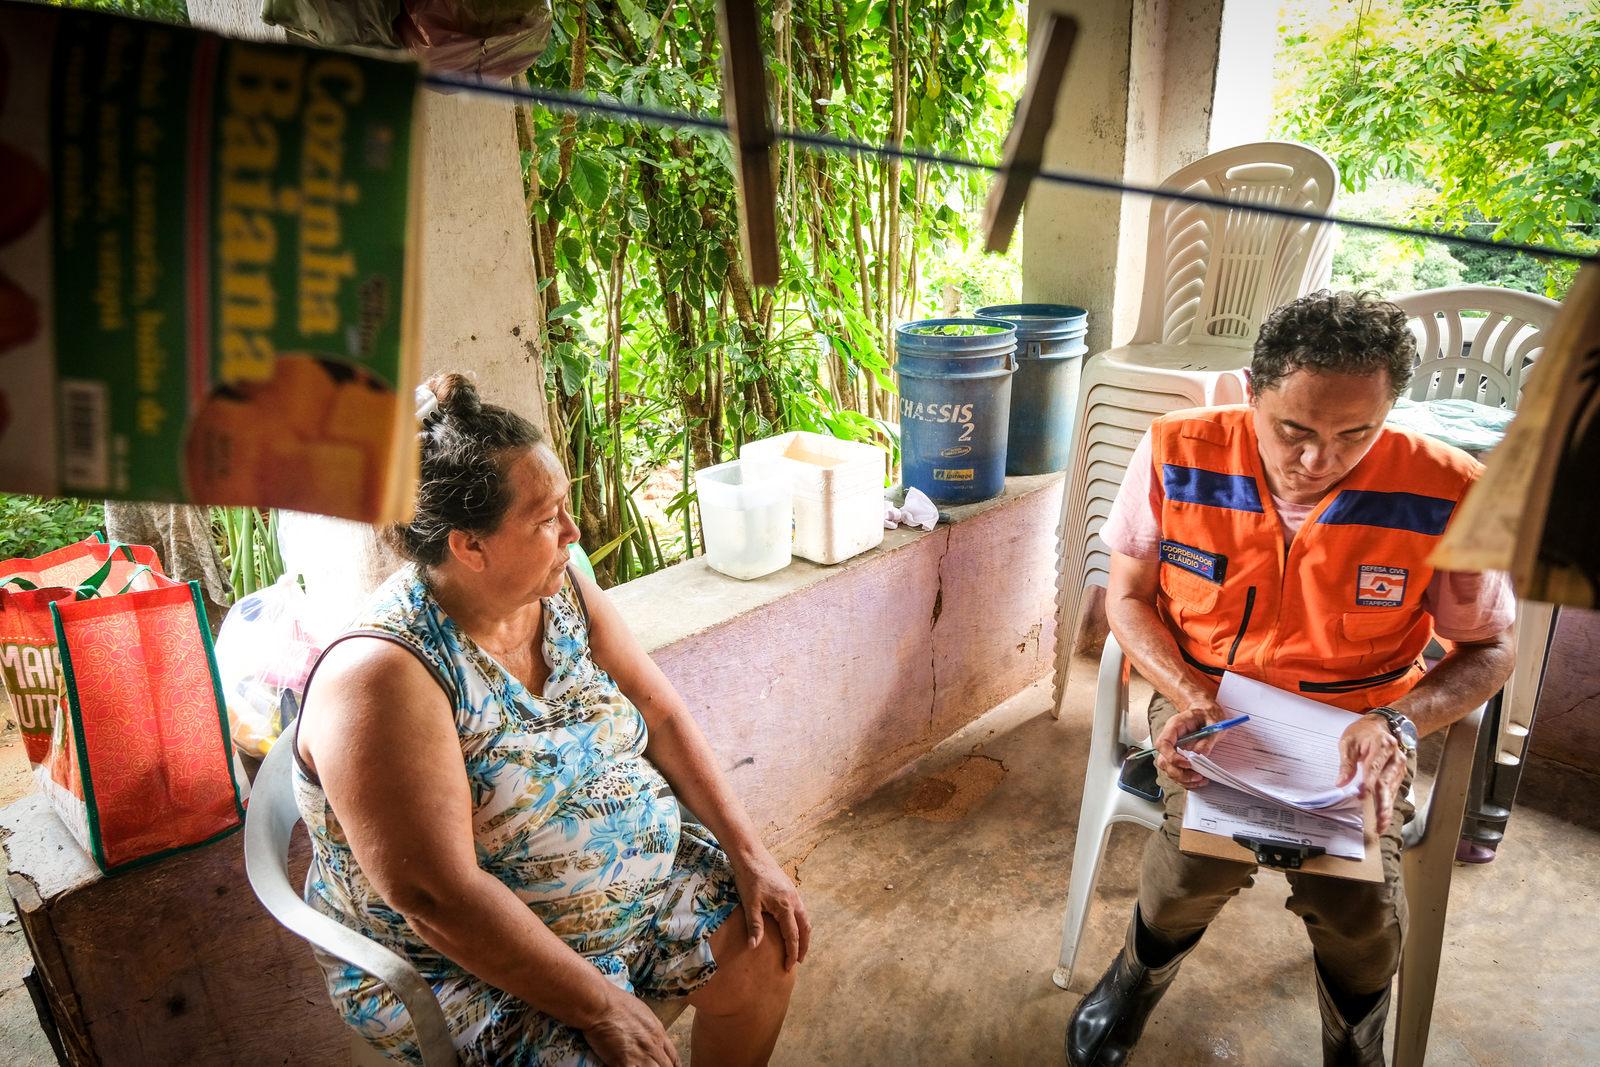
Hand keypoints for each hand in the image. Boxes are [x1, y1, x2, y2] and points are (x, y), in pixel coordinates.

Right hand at [582, 989, 680, 1066]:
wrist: (602, 1006)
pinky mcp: (624, 1063)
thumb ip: (650, 1030)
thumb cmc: (618, 1004)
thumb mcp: (644, 1013)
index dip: (673, 1066)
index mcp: (659, 1034)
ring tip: (638, 1066)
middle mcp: (653, 1047)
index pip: (674, 1058)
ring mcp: (640, 1057)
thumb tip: (651, 1037)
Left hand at [731, 849, 810, 970]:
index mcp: (785, 907)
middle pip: (805, 928)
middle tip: (799, 960)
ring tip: (799, 946)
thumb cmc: (749, 878)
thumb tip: (753, 947)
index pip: (792, 936)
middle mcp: (794, 901)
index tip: (789, 966)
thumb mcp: (750, 904)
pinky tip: (793, 925)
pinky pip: (801, 910)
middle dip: (804, 946)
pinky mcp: (789, 888)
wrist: (751, 855)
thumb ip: (755, 926)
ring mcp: (793, 894)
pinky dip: (801, 922)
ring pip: (805, 918)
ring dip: (804, 934)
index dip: (792, 953)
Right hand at [1153, 695, 1228, 789]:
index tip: (1188, 764)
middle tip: (1197, 776)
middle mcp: (1170, 739)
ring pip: (1168, 769)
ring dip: (1182, 778)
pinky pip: (1177, 771)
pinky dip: (1186, 779)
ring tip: (1200, 780)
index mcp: (1174, 726)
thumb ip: (1207, 740)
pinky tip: (1199, 780)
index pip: (1163, 744)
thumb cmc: (1208, 714)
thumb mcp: (1213, 723)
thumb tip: (1200, 756)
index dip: (1172, 757)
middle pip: (1164, 760)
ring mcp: (1173, 748)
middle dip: (1179, 772)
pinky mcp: (1179, 756)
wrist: (1206, 711)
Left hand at [1337, 714, 1406, 833]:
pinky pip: (1393, 790)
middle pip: (1387, 782)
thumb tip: (1341, 783)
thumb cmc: (1363, 732)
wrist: (1383, 725)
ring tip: (1381, 824)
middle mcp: (1395, 757)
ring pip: (1392, 789)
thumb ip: (1346, 763)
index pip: (1374, 767)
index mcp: (1382, 745)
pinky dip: (1388, 804)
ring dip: (1387, 808)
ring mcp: (1399, 766)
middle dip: (1383, 803)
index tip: (1362, 796)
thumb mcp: (1349, 742)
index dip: (1368, 783)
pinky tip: (1384, 816)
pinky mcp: (1399, 774)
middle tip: (1379, 820)